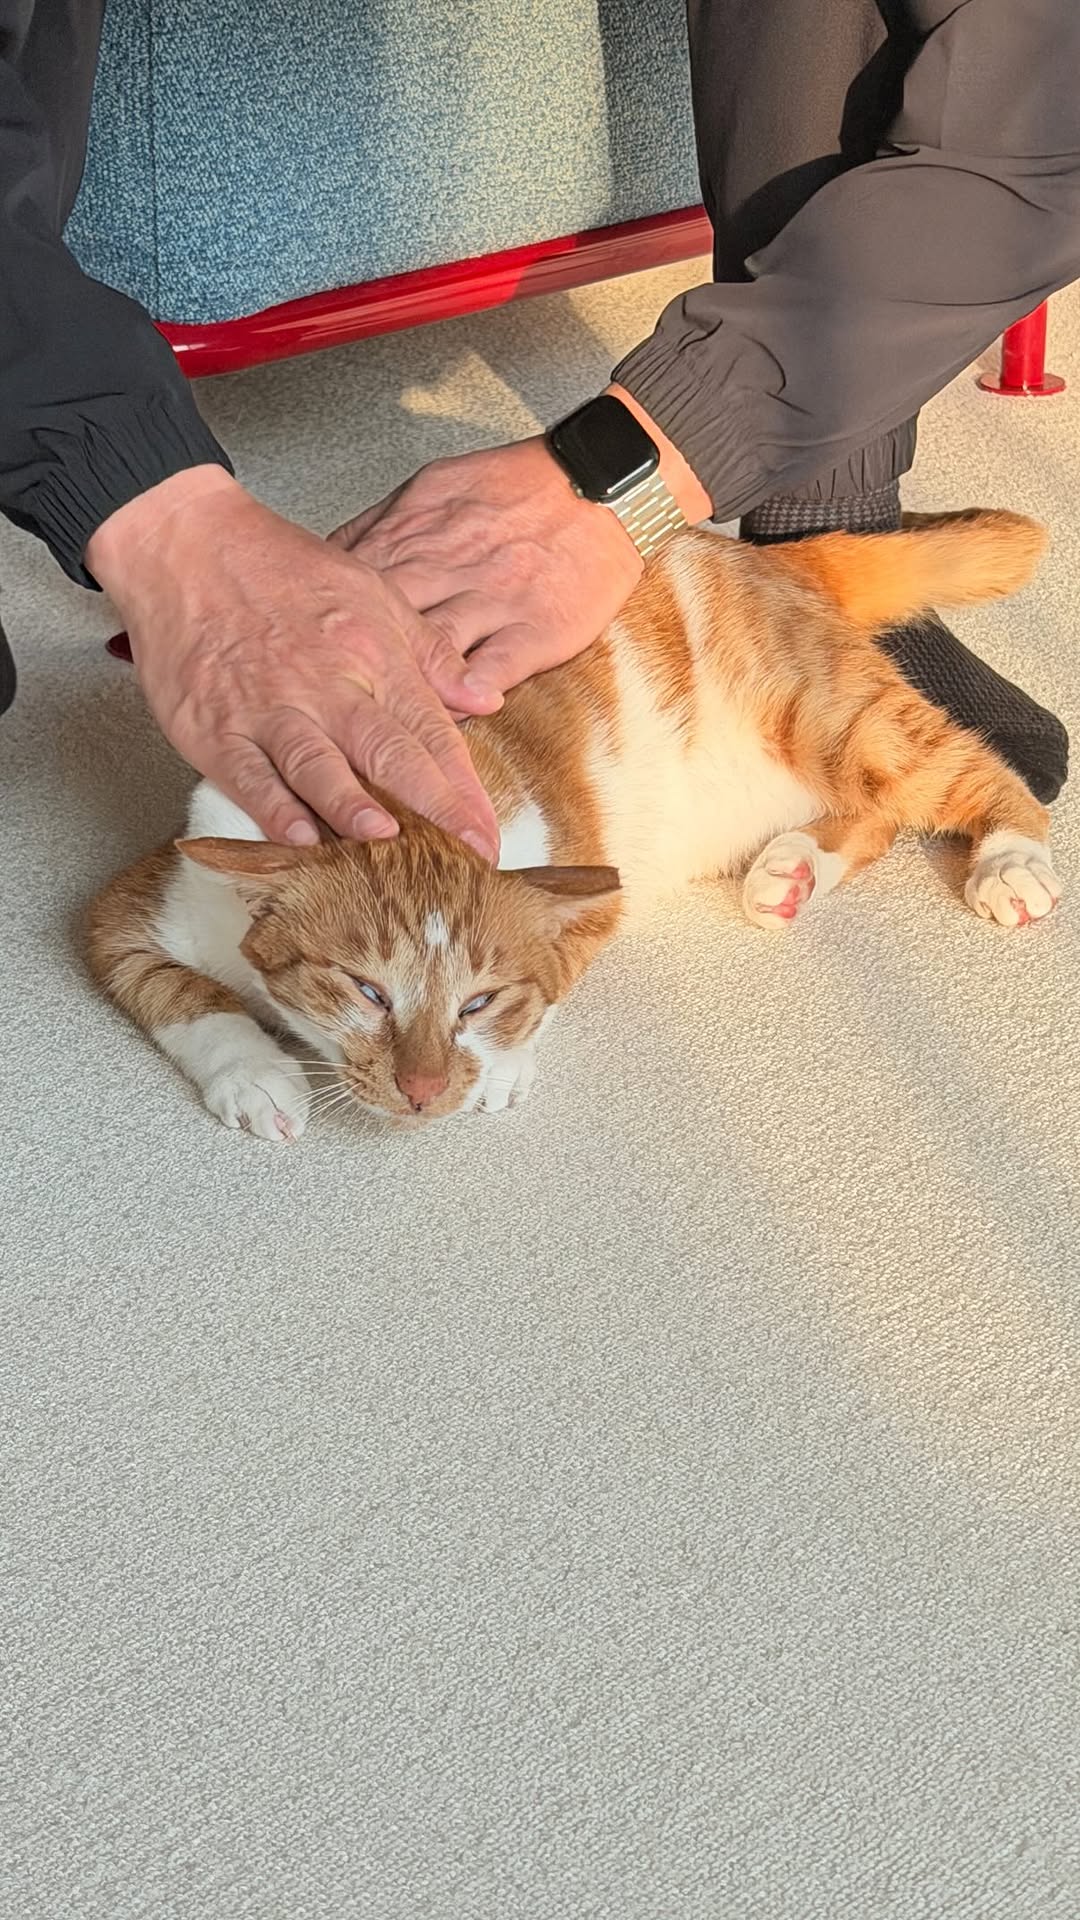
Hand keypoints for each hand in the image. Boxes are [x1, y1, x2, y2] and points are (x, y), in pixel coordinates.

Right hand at [86, 467, 502, 853]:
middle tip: (467, 853)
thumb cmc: (278, 569)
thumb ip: (429, 654)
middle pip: (387, 751)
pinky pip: (247, 774)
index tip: (487, 832)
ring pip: (316, 764)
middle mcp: (324, 684)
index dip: (463, 787)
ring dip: (352, 805)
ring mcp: (267, 708)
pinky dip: (272, 808)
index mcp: (371, 653)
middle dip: (434, 808)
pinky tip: (297, 837)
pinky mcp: (214, 727)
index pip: (429, 730)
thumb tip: (484, 701)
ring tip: (387, 841)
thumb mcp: (373, 592)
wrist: (186, 544)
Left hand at [329, 389, 711, 696]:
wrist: (599, 481)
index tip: (302, 661)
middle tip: (327, 715)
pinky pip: (500, 661)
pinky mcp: (539, 624)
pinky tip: (458, 709)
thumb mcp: (433, 487)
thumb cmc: (516, 488)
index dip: (324, 628)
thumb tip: (329, 556)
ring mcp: (493, 598)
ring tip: (385, 734)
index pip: (352, 587)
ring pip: (434, 649)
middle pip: (382, 628)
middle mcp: (446, 568)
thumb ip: (380, 526)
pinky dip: (474, 687)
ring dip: (407, 694)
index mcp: (414, 534)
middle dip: (352, 673)